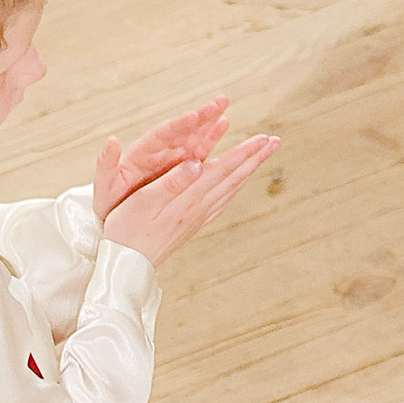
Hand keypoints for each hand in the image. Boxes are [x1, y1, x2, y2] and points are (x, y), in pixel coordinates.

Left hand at [94, 96, 227, 220]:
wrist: (114, 218)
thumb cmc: (108, 200)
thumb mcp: (104, 184)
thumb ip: (107, 162)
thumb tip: (111, 141)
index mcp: (141, 154)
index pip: (162, 135)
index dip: (177, 126)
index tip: (194, 115)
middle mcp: (158, 152)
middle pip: (181, 130)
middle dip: (200, 116)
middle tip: (219, 101)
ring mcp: (171, 160)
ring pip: (192, 138)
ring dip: (208, 122)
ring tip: (224, 105)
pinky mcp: (180, 170)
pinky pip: (198, 153)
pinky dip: (210, 139)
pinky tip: (223, 125)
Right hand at [96, 131, 279, 268]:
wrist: (128, 264)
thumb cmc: (128, 229)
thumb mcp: (145, 201)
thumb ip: (173, 181)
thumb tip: (198, 163)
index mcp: (189, 198)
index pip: (223, 169)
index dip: (244, 152)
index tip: (264, 138)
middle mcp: (199, 208)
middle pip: (234, 178)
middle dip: (255, 158)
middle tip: (275, 142)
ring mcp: (198, 218)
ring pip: (231, 190)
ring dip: (248, 171)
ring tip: (261, 157)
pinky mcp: (193, 224)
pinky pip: (222, 202)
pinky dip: (234, 188)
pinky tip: (236, 185)